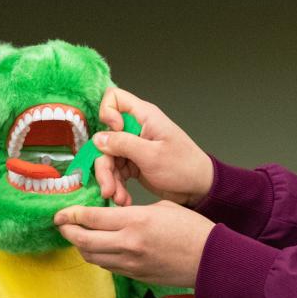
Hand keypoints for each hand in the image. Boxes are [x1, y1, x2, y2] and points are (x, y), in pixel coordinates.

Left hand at [54, 201, 213, 286]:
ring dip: (81, 246)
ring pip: (92, 257)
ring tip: (78, 235)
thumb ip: (133, 212)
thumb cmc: (192, 229)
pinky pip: (108, 266)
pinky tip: (99, 247)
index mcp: (135, 222)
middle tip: (62, 224)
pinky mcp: (136, 276)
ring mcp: (131, 264)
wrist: (211, 260)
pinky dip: (98, 256)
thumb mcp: (162, 207)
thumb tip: (116, 215)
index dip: (70, 215)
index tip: (60, 213)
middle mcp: (128, 245)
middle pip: (84, 241)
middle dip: (68, 232)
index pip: (90, 218)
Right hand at [93, 87, 212, 207]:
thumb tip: (98, 138)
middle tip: (108, 187)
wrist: (198, 189)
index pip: (114, 98)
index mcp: (144, 116)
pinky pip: (116, 171)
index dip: (106, 113)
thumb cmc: (184, 167)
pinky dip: (117, 185)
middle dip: (103, 164)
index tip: (112, 134)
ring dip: (110, 180)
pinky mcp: (133, 162)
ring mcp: (133, 146)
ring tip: (118, 198)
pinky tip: (123, 199)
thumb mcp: (152, 156)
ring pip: (107, 157)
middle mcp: (135, 128)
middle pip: (105, 137)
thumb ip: (123, 144)